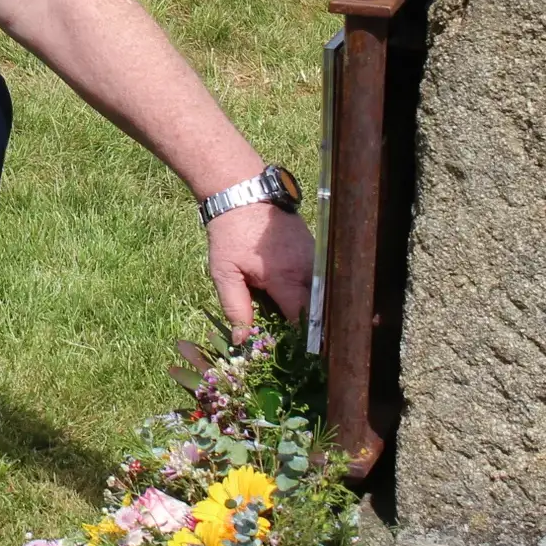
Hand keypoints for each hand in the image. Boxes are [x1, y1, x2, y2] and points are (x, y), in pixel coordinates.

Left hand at [205, 204, 315, 342]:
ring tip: (297, 318)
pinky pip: (318, 276)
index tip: (296, 351)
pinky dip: (310, 288)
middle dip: (309, 324)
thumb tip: (243, 338)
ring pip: (321, 291)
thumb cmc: (229, 234)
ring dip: (311, 305)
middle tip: (297, 339)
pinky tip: (298, 294)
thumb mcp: (224, 272)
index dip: (301, 337)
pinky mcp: (315, 248)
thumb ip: (235, 306)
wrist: (242, 194)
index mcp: (284, 277)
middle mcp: (306, 268)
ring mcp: (314, 256)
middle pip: (317, 306)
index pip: (304, 318)